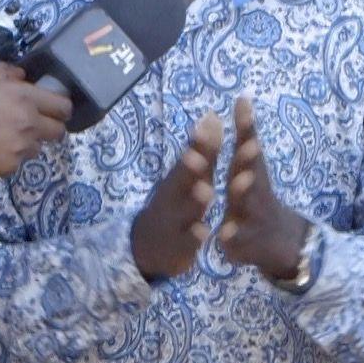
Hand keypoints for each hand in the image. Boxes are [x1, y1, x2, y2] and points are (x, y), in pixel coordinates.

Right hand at [0, 51, 71, 184]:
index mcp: (22, 97)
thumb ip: (3, 71)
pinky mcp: (4, 170)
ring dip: (26, 141)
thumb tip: (21, 77)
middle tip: (27, 121)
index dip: (60, 106)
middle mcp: (26, 125)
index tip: (51, 106)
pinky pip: (16, 161)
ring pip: (36, 147)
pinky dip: (7, 155)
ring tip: (0, 134)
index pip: (63, 106)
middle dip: (48, 126)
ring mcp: (17, 151)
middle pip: (57, 131)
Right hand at [131, 113, 223, 280]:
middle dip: (192, 168)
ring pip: (186, 211)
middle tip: (199, 156)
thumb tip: (214, 115)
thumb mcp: (187, 176)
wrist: (149, 243)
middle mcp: (174, 196)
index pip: (191, 156)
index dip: (200, 141)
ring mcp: (174, 221)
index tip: (212, 122)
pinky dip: (193, 237)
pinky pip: (186, 242)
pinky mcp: (178, 247)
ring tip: (206, 190)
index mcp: (180, 177)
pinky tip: (204, 231)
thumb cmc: (175, 202)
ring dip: (195, 201)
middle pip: (182, 180)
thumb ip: (203, 150)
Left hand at [216, 96, 310, 279]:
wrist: (281, 241)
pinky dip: (233, 237)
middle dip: (250, 158)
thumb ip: (246, 133)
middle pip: (254, 170)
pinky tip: (223, 234)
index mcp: (251, 171)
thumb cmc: (258, 195)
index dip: (246, 125)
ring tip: (239, 182)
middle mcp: (257, 190)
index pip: (248, 144)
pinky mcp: (246, 242)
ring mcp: (254, 216)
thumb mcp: (252, 165)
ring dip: (245, 193)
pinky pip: (239, 240)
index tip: (242, 102)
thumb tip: (242, 96)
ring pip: (250, 205)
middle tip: (247, 144)